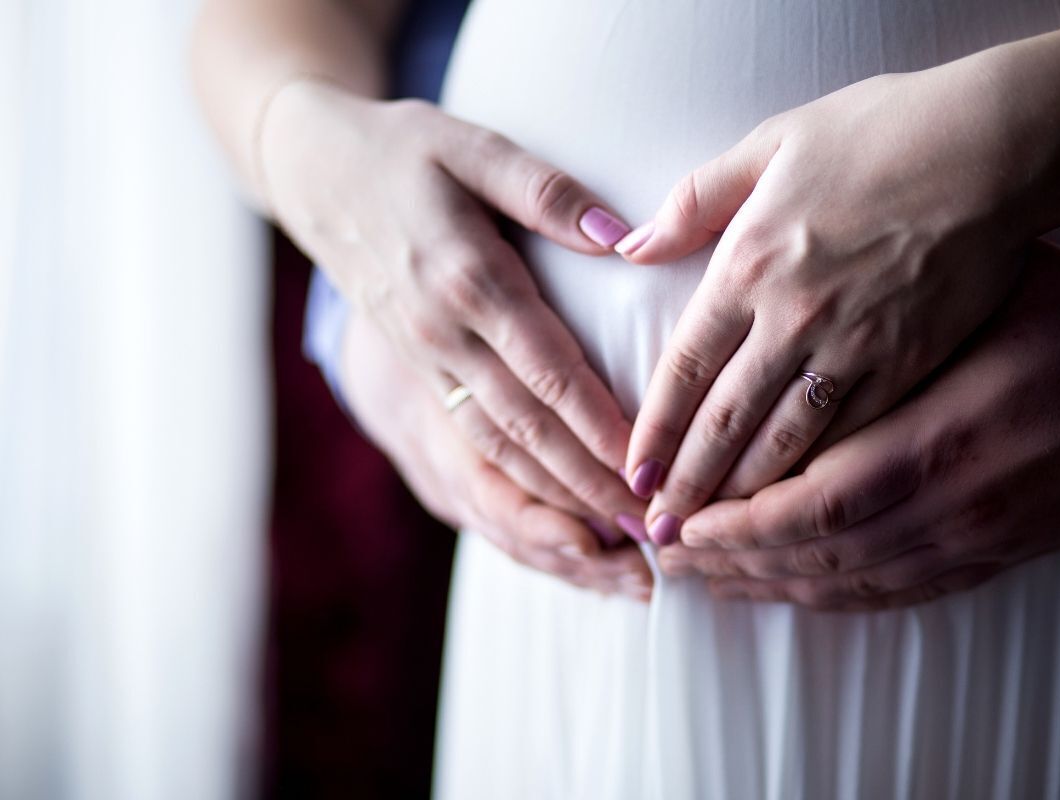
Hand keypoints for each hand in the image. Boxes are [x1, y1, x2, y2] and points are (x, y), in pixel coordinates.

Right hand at [263, 80, 646, 536]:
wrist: (312, 173)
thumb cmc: (402, 151)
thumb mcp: (472, 147)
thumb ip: (548, 193)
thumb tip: (623, 238)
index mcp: (468, 279)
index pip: (548, 369)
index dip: (600, 423)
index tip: (649, 463)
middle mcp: (444, 334)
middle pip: (527, 426)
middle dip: (589, 482)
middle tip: (648, 523)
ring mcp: (426, 359)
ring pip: (497, 446)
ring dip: (555, 496)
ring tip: (614, 532)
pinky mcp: (419, 369)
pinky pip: (472, 438)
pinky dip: (515, 479)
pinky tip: (554, 504)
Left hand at [619, 64, 1037, 542]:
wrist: (993, 144)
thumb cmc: (880, 133)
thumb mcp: (770, 144)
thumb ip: (693, 201)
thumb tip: (631, 246)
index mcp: (748, 267)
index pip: (682, 369)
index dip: (654, 431)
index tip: (633, 475)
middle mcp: (792, 319)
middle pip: (725, 421)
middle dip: (688, 483)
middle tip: (662, 530)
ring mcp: (854, 349)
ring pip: (784, 444)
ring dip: (742, 496)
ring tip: (713, 536)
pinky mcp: (911, 366)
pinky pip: (852, 438)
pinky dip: (816, 479)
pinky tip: (794, 510)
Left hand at [658, 242, 1059, 610]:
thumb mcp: (993, 284)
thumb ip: (891, 307)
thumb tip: (792, 305)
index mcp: (940, 425)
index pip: (812, 489)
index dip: (736, 514)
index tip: (675, 512)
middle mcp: (950, 496)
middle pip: (817, 544)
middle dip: (731, 552)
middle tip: (665, 550)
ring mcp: (973, 535)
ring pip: (850, 577)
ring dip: (766, 580)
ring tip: (702, 575)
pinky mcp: (992, 555)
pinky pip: (896, 593)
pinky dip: (830, 596)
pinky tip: (785, 591)